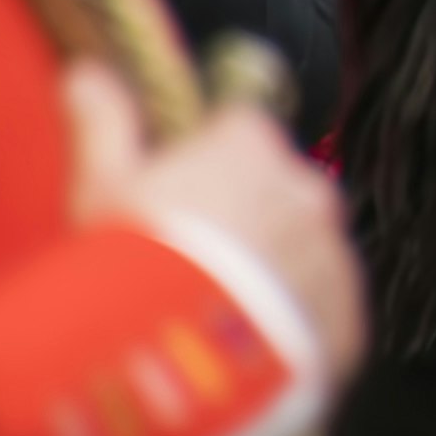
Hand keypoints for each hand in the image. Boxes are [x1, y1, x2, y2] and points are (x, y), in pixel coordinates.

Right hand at [73, 69, 369, 377]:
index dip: (208, 160)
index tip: (179, 195)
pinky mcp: (349, 322)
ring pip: (308, 254)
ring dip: (277, 272)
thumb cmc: (132, 262)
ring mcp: (336, 257)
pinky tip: (250, 351)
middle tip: (195, 263)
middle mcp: (308, 191)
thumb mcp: (101, 186)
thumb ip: (104, 123)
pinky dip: (298, 327)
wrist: (178, 362)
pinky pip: (326, 315)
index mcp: (251, 146)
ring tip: (218, 313)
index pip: (240, 128)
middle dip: (248, 218)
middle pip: (281, 193)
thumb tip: (87, 72)